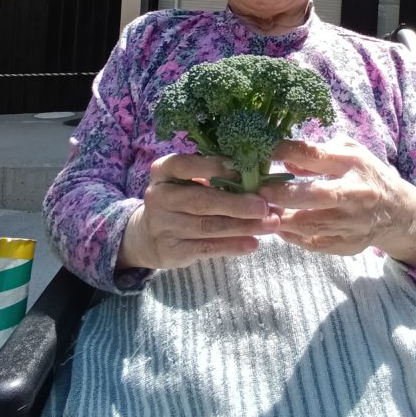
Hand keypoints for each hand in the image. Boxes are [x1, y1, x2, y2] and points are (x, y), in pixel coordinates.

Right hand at [117, 153, 280, 270]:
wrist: (146, 235)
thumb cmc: (178, 198)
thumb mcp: (185, 180)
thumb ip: (211, 174)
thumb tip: (256, 173)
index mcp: (162, 171)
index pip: (186, 165)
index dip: (214, 167)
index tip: (245, 171)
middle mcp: (158, 197)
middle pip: (202, 200)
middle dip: (237, 204)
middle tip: (265, 205)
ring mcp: (162, 226)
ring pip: (208, 226)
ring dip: (242, 226)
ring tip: (269, 224)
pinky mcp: (170, 251)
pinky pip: (206, 248)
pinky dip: (232, 246)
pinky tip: (252, 243)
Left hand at [262, 137, 415, 280]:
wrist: (397, 212)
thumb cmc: (366, 175)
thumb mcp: (349, 153)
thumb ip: (317, 153)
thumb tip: (285, 159)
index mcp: (353, 165)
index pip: (314, 155)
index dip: (285, 152)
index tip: (262, 151)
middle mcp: (355, 194)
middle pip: (315, 195)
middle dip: (282, 194)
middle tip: (259, 191)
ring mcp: (352, 223)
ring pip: (310, 225)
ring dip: (281, 219)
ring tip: (262, 211)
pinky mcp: (347, 245)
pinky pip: (313, 243)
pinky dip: (291, 236)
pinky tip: (279, 226)